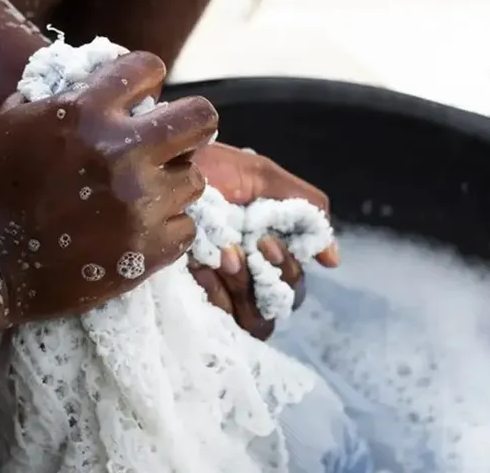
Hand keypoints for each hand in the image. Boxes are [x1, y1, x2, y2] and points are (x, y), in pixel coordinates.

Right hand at [0, 52, 217, 326]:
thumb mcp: (12, 120)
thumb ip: (60, 93)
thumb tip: (96, 75)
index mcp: (86, 112)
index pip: (150, 68)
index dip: (147, 80)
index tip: (143, 96)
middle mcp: (121, 153)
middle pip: (202, 119)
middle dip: (189, 125)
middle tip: (173, 140)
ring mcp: (139, 204)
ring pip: (195, 179)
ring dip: (172, 183)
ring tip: (143, 194)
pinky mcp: (148, 250)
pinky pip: (186, 227)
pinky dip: (166, 228)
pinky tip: (137, 229)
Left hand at [190, 143, 338, 339]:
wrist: (157, 167)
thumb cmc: (205, 167)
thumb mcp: (260, 176)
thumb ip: (303, 209)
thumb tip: (332, 259)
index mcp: (262, 248)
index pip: (292, 283)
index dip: (289, 270)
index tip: (269, 243)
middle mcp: (243, 274)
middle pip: (281, 304)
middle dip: (271, 276)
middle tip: (248, 248)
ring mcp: (216, 289)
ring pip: (257, 320)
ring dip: (244, 286)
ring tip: (222, 255)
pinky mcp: (189, 300)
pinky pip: (222, 321)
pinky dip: (217, 294)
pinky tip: (199, 267)